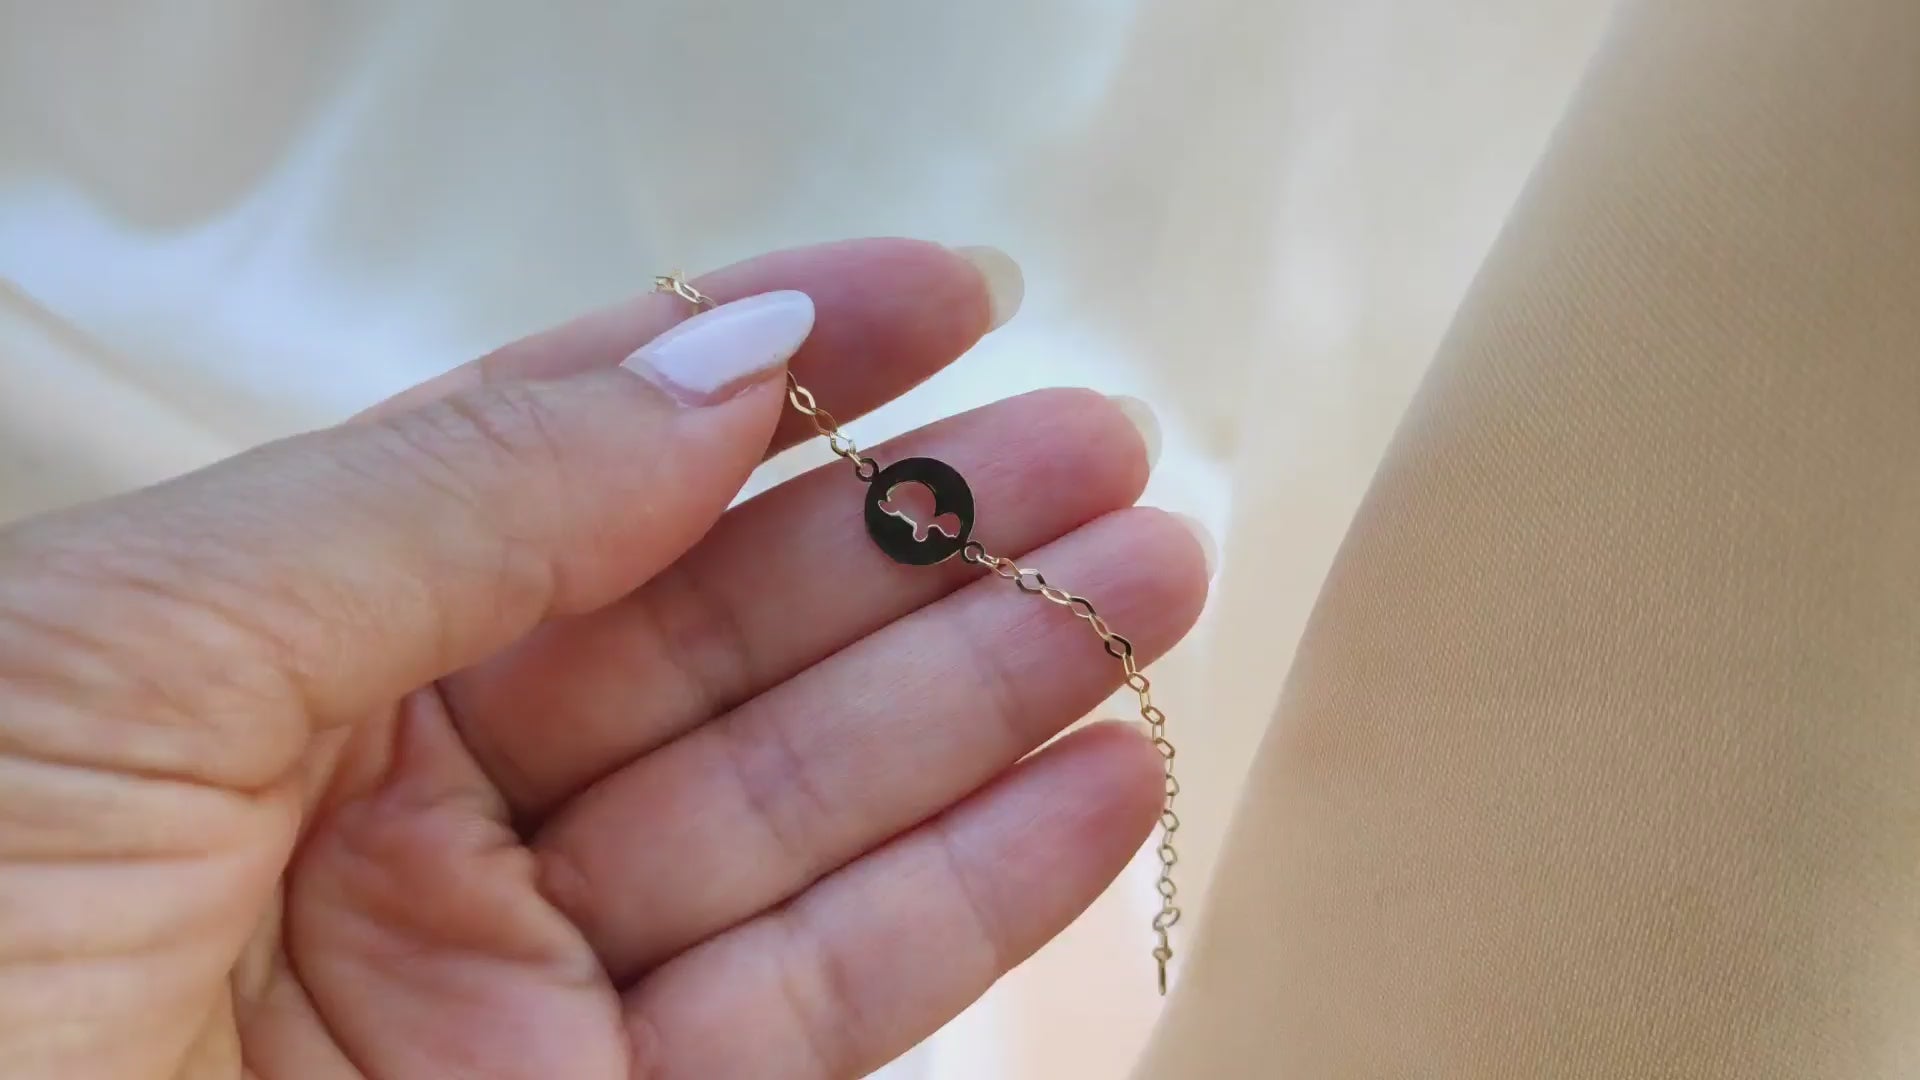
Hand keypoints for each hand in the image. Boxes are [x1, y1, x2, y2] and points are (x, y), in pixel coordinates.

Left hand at [0, 239, 1208, 1078]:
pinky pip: (814, 1006)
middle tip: (1096, 450)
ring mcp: (502, 983)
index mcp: (274, 647)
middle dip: (921, 530)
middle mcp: (398, 804)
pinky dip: (969, 898)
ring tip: (1146, 589)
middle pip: (721, 632)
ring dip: (988, 695)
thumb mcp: (137, 658)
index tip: (940, 296)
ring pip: (798, 814)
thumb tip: (713, 362)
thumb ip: (452, 499)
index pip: (569, 459)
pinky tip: (1085, 789)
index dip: (764, 367)